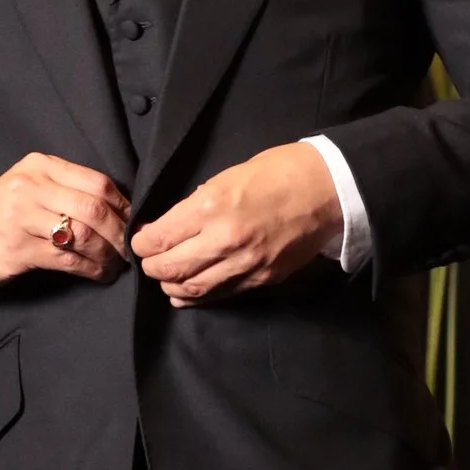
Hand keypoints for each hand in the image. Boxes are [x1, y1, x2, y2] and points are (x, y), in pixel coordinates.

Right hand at [0, 153, 128, 289]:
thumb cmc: (0, 216)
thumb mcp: (30, 189)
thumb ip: (67, 189)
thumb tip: (121, 208)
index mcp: (39, 166)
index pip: (97, 181)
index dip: (123, 206)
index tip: (134, 224)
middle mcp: (30, 186)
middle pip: (94, 208)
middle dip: (120, 233)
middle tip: (130, 249)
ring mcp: (21, 216)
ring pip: (83, 234)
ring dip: (107, 254)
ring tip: (116, 264)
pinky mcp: (17, 248)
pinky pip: (67, 259)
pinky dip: (90, 269)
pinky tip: (98, 274)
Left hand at [131, 144, 341, 306]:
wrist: (328, 190)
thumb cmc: (279, 172)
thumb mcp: (228, 176)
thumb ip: (198, 204)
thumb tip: (172, 225)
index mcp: (211, 207)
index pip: (159, 238)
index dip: (142, 242)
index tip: (140, 240)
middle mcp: (224, 240)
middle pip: (169, 268)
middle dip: (151, 266)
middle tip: (148, 261)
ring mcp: (244, 264)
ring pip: (191, 288)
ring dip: (171, 285)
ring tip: (165, 277)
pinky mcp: (261, 279)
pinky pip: (220, 295)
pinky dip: (197, 297)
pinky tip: (186, 293)